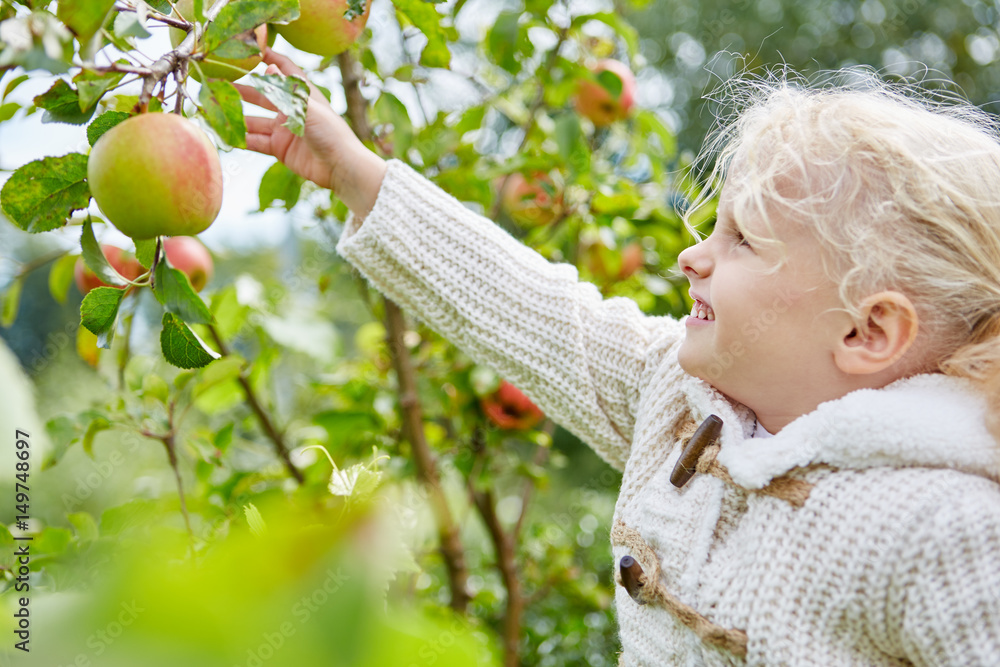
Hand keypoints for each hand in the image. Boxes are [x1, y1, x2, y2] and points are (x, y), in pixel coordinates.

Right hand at [234, 48, 385, 217]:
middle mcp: (290, 110)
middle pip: (261, 96)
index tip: (250, 50)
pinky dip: (242, 139)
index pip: (284, 70)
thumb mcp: (307, 107)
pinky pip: (257, 142)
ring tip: (215, 111)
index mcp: (301, 94)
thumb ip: (285, 90)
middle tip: (217, 83)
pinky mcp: (280, 149)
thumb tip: (267, 67)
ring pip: (254, 120)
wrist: (340, 166)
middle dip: (240, 90)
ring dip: (237, 117)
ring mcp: (284, 130)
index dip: (269, 58)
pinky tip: (226, 135)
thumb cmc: (330, 132)